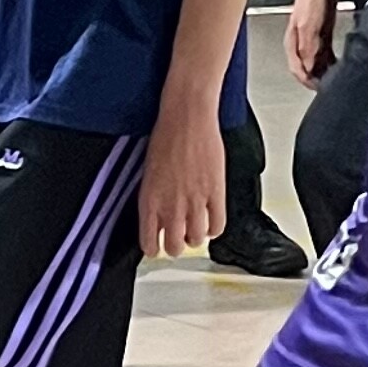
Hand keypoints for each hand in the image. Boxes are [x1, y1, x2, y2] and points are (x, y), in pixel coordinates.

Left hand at [140, 92, 226, 258]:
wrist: (187, 118)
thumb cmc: (165, 137)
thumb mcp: (149, 173)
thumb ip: (153, 199)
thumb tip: (157, 217)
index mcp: (149, 201)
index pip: (149, 242)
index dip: (154, 248)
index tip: (156, 246)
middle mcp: (171, 205)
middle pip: (174, 247)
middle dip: (175, 247)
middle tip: (177, 239)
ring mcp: (195, 200)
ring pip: (196, 239)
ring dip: (195, 238)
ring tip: (195, 230)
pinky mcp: (216, 192)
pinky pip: (218, 225)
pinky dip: (214, 229)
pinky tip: (211, 222)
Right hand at [287, 0, 335, 86]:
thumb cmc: (309, 2)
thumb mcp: (308, 27)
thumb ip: (308, 48)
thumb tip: (309, 67)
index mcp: (292, 44)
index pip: (297, 69)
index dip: (307, 80)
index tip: (319, 88)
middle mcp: (300, 45)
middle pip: (307, 68)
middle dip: (316, 78)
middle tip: (329, 86)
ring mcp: (311, 40)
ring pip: (316, 62)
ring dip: (324, 71)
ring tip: (335, 78)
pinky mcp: (322, 35)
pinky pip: (325, 54)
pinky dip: (330, 61)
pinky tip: (339, 66)